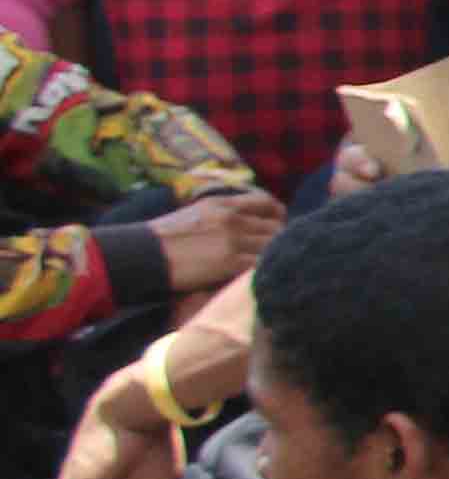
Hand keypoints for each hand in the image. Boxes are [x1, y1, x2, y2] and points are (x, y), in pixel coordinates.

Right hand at [144, 190, 279, 298]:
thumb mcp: (195, 213)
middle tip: (273, 252)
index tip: (277, 225)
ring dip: (271, 256)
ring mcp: (233, 239)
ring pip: (272, 246)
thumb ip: (224, 214)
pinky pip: (260, 264)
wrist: (141, 254)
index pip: (267, 203)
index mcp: (222, 203)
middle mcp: (232, 217)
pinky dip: (262, 270)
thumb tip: (248, 223)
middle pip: (275, 227)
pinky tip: (256, 275)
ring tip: (265, 266)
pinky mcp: (229, 262)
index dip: (277, 215)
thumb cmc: (164, 238)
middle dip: (278, 239)